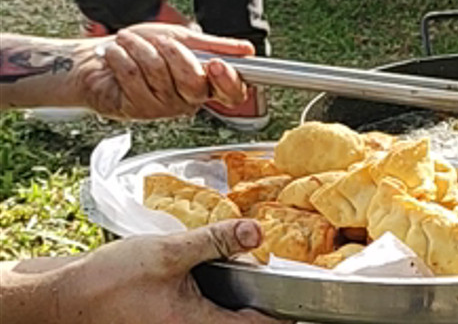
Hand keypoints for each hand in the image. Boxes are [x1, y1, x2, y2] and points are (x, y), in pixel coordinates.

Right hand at [70, 220, 284, 323]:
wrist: (63, 300)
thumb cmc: (110, 280)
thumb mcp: (168, 252)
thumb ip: (215, 241)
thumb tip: (256, 232)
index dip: (285, 314)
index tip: (306, 297)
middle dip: (264, 309)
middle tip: (278, 282)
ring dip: (240, 308)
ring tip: (252, 279)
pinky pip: (205, 321)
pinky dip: (218, 306)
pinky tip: (216, 282)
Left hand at [74, 23, 253, 119]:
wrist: (98, 57)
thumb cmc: (141, 47)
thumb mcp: (182, 38)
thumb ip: (214, 46)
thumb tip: (246, 50)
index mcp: (205, 84)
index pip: (232, 93)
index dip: (228, 81)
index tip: (218, 64)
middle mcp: (188, 100)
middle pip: (194, 82)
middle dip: (173, 52)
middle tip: (159, 41)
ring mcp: (162, 107)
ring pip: (159, 74)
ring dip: (140, 48)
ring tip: (130, 43)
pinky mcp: (136, 109)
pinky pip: (134, 77)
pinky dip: (122, 57)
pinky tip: (116, 55)